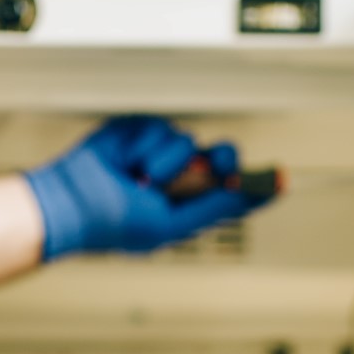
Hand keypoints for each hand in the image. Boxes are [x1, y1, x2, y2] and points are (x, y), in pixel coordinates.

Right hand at [23, 116, 266, 260]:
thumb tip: (246, 192)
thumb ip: (211, 208)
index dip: (258, 185)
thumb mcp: (169, 224)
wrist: (71, 199)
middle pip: (222, 158)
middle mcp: (181, 181)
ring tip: (140, 180)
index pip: (233, 195)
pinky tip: (127, 162)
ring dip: (167, 163)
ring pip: (190, 143)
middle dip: (221, 161)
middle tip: (207, 171)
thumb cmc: (112, 223)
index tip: (282, 178)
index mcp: (191, 209)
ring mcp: (163, 157)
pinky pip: (162, 129)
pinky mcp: (142, 135)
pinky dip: (146, 146)